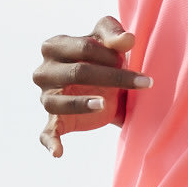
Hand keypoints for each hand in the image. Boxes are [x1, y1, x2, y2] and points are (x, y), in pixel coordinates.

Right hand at [34, 16, 151, 156]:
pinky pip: (47, 132)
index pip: (82, 47)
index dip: (109, 52)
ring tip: (104, 104)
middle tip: (144, 82)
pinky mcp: (53, 120)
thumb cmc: (103, 54)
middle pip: (76, 73)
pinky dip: (51, 142)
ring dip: (81, 104)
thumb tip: (128, 40)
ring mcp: (46, 97)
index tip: (129, 57)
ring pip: (59, 102)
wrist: (103, 82)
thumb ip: (116, 34)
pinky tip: (58, 152)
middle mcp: (44, 72)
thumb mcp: (110, 39)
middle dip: (112, 77)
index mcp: (54, 46)